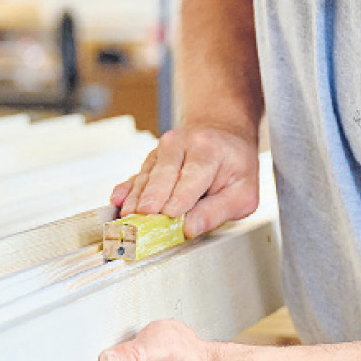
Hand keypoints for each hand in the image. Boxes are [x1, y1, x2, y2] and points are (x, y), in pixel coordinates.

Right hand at [111, 127, 259, 237]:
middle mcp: (183, 144)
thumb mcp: (243, 190)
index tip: (170, 213)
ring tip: (128, 218)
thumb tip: (190, 228)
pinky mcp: (152, 159)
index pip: (193, 175)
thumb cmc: (235, 164)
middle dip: (152, 197)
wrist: (222, 132)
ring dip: (136, 198)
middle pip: (164, 173)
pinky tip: (117, 200)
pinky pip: (137, 175)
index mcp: (210, 150)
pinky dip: (126, 189)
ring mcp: (163, 149)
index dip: (181, 195)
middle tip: (143, 218)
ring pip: (147, 175)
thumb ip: (218, 211)